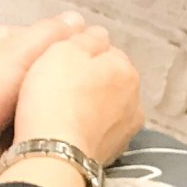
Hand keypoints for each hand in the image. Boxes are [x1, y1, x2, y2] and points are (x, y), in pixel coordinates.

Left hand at [0, 13, 87, 171]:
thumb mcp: (21, 49)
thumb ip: (50, 33)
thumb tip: (78, 20)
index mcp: (3, 39)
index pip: (47, 37)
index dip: (70, 47)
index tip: (95, 59)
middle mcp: (4, 64)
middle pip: (47, 66)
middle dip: (65, 76)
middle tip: (94, 87)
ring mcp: (5, 94)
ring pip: (44, 92)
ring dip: (58, 100)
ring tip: (88, 107)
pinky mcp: (8, 120)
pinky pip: (36, 114)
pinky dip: (48, 117)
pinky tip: (69, 122)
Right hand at [15, 28, 143, 168]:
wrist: (54, 152)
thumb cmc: (55, 98)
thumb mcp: (63, 50)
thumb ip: (86, 37)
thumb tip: (97, 34)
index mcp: (124, 69)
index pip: (102, 50)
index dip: (76, 52)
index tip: (56, 61)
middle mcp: (133, 98)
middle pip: (105, 79)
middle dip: (84, 80)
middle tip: (53, 84)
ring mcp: (125, 128)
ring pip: (102, 105)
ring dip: (86, 104)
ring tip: (57, 108)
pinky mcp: (112, 151)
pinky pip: (96, 129)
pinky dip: (83, 126)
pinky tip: (64, 128)